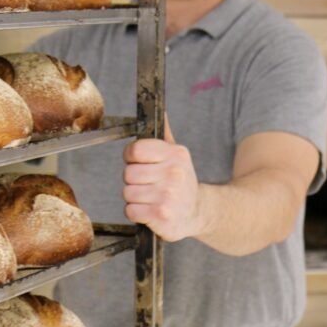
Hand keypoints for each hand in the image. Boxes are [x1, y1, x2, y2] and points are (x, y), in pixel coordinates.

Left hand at [122, 114, 201, 240]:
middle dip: (133, 180)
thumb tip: (160, 110)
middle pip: (128, 173)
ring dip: (134, 198)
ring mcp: (168, 196)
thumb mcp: (177, 156)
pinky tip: (150, 211)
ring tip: (150, 198)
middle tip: (148, 184)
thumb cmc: (181, 182)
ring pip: (127, 192)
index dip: (131, 157)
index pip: (136, 149)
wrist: (198, 213)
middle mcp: (173, 173)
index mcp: (175, 154)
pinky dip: (136, 213)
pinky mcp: (161, 216)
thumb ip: (164, 134)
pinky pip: (130, 210)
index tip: (138, 162)